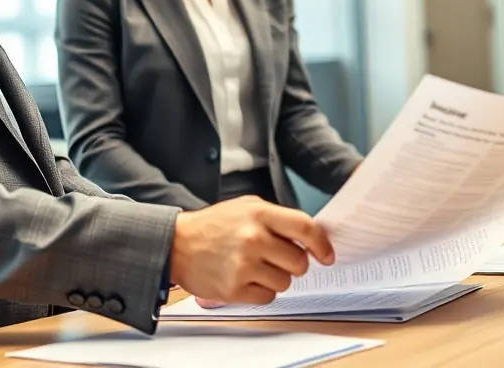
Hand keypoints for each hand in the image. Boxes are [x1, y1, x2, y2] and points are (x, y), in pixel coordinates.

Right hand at [169, 196, 334, 306]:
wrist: (177, 245)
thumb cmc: (214, 225)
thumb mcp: (246, 207)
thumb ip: (278, 218)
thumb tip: (310, 238)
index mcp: (259, 214)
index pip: (305, 228)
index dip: (322, 244)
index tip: (326, 255)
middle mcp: (253, 239)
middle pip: (299, 262)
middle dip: (294, 263)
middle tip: (279, 258)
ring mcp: (244, 266)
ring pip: (286, 282)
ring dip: (277, 277)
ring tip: (257, 266)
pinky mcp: (234, 289)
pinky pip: (268, 297)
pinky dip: (262, 291)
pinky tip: (247, 278)